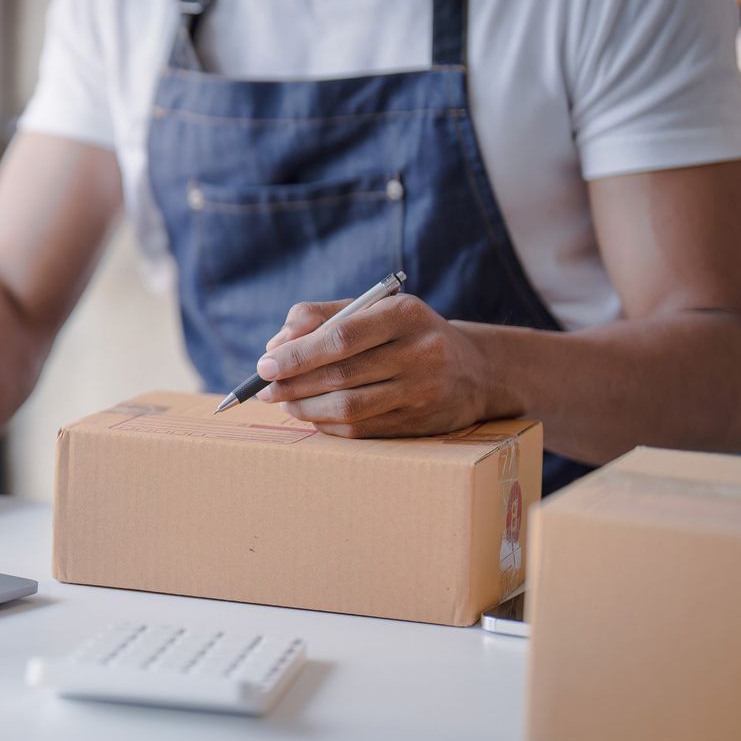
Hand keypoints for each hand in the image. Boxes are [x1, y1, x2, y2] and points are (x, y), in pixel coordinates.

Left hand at [251, 294, 513, 437]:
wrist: (475, 370)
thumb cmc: (408, 334)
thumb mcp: (374, 310)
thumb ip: (321, 317)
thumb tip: (276, 344)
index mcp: (405, 314)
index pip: (340, 337)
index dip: (297, 355)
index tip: (264, 364)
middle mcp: (421, 352)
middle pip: (341, 375)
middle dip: (293, 384)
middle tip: (265, 388)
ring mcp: (424, 391)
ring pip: (349, 407)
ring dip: (305, 408)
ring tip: (284, 402)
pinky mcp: (421, 422)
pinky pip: (361, 430)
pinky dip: (327, 425)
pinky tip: (312, 415)